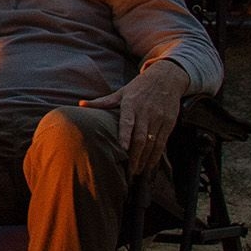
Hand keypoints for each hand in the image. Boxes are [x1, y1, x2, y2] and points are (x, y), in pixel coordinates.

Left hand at [82, 61, 187, 175]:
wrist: (166, 77)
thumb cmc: (139, 86)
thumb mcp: (122, 92)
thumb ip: (103, 102)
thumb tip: (81, 104)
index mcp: (131, 104)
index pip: (127, 122)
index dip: (125, 136)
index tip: (121, 150)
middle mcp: (145, 112)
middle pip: (140, 138)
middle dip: (135, 157)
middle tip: (129, 172)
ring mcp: (159, 118)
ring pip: (152, 143)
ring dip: (146, 159)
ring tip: (138, 173)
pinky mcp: (169, 123)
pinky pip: (162, 142)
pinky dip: (156, 155)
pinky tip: (150, 165)